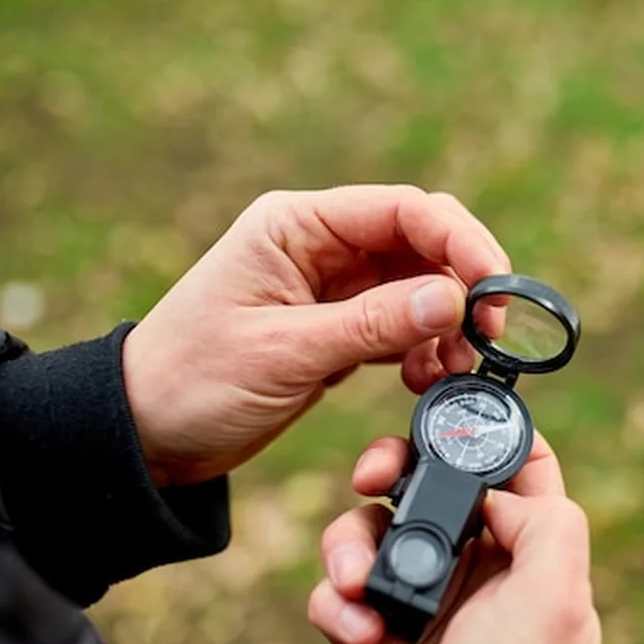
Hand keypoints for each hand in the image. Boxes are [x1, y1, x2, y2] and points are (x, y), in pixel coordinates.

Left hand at [121, 185, 510, 486]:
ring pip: (421, 285)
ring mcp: (334, 286)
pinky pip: (404, 324)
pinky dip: (427, 348)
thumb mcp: (284, 352)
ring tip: (454, 368)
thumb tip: (454, 299)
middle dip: (464, 283)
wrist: (147, 434)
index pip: (401, 209)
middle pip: (421, 242)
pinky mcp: (340, 326)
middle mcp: (320, 245)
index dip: (459, 241)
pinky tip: (428, 378)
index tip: (495, 288)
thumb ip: (372, 324)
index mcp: (296, 226)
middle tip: (489, 333)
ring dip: (449, 322)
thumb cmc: (194, 381)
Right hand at [308, 433, 601, 643]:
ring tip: (356, 591)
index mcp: (535, 557)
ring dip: (350, 548)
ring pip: (375, 530)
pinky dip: (336, 604)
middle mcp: (482, 572)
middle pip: (433, 483)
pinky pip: (341, 590)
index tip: (439, 410)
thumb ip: (547, 523)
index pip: (519, 468)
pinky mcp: (375, 638)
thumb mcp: (553, 605)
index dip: (483, 431)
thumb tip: (502, 488)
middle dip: (394, 471)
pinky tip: (356, 638)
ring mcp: (427, 603)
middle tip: (370, 476)